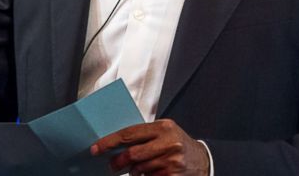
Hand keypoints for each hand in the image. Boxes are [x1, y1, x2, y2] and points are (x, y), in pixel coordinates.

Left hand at [91, 119, 209, 175]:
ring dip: (135, 172)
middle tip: (112, 166)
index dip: (110, 141)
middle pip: (133, 153)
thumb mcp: (164, 134)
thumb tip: (115, 144)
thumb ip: (144, 136)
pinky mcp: (173, 175)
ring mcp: (172, 160)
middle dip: (118, 161)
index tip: (96, 148)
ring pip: (140, 169)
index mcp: (164, 127)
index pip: (130, 133)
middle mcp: (169, 142)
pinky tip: (150, 173)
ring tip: (139, 170)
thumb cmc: (177, 145)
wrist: (202, 160)